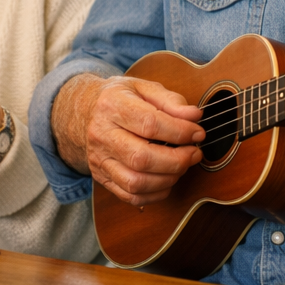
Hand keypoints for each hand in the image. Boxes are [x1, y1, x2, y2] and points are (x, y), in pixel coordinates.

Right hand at [56, 73, 204, 205]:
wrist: (87, 111)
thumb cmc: (122, 98)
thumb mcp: (144, 87)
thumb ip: (170, 100)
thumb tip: (194, 116)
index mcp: (112, 105)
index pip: (149, 124)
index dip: (180, 132)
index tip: (198, 133)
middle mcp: (101, 134)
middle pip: (141, 158)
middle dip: (177, 160)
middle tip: (194, 153)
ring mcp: (99, 159)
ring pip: (135, 182)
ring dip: (168, 179)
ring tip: (182, 166)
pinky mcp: (101, 177)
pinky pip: (130, 196)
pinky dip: (155, 193)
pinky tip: (168, 179)